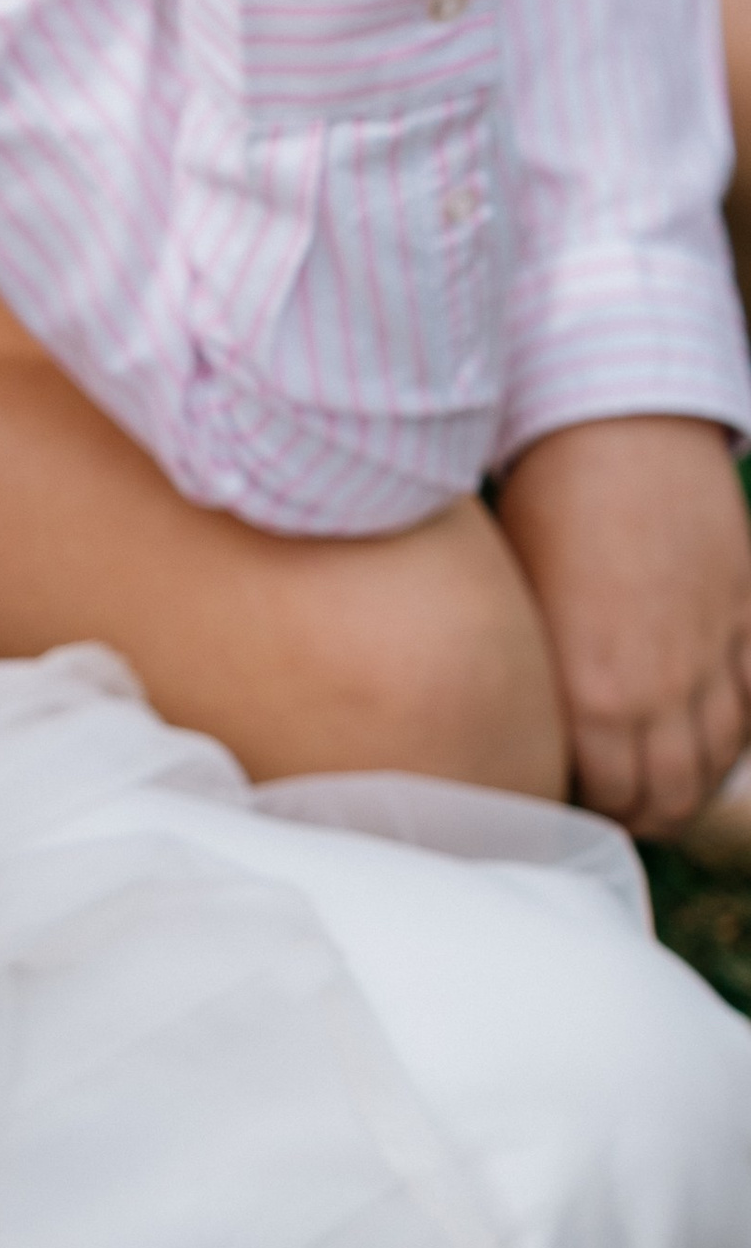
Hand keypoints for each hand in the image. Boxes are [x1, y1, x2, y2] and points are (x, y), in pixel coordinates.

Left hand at [497, 416, 750, 827]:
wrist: (612, 432)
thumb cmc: (539, 508)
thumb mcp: (519, 606)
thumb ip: (535, 682)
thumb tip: (526, 731)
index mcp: (589, 697)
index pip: (599, 795)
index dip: (583, 806)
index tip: (565, 802)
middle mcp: (657, 692)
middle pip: (666, 794)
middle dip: (642, 815)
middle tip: (621, 812)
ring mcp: (712, 657)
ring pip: (718, 758)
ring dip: (693, 786)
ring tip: (668, 793)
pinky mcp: (745, 616)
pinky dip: (737, 732)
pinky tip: (713, 740)